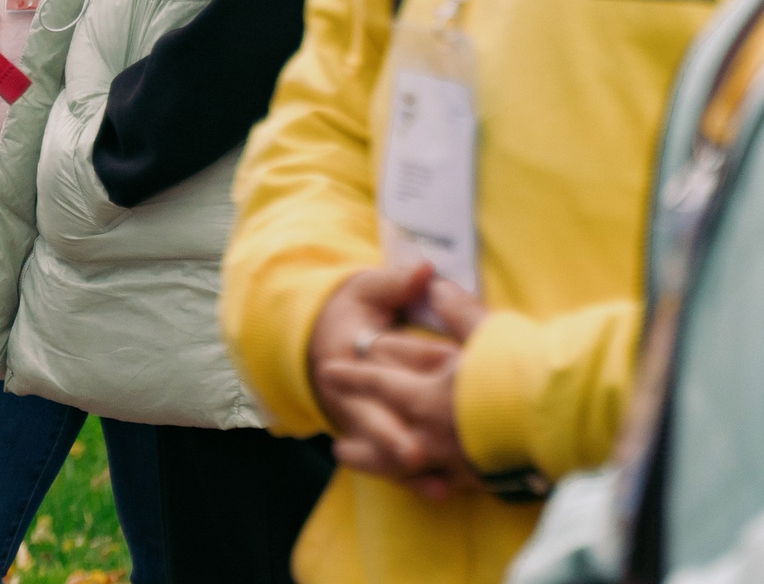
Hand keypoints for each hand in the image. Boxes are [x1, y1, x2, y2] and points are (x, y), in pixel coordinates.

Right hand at [310, 262, 475, 498]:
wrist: (320, 343)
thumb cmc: (353, 312)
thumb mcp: (367, 291)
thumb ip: (395, 283)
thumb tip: (424, 269)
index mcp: (349, 352)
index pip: (381, 361)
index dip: (410, 366)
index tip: (442, 368)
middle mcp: (349, 392)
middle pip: (373, 418)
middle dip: (392, 437)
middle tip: (417, 453)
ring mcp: (359, 420)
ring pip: (380, 450)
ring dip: (407, 471)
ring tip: (438, 485)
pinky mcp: (371, 439)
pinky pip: (389, 465)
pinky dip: (413, 481)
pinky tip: (440, 493)